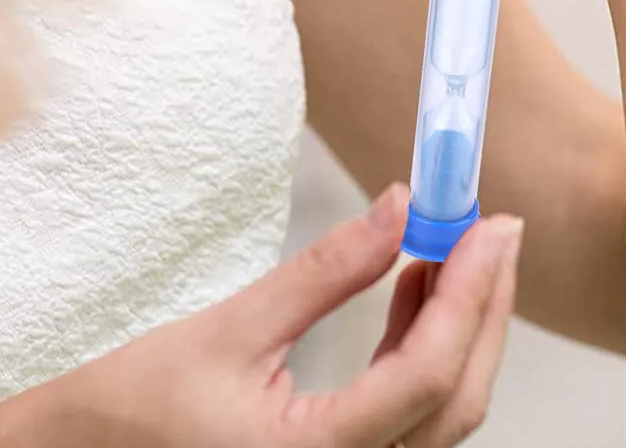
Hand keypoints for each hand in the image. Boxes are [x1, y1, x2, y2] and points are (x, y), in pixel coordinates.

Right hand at [0, 184, 519, 447]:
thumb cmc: (129, 411)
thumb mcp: (230, 328)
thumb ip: (326, 272)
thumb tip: (400, 204)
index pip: (426, 375)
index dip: (473, 294)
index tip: (495, 225)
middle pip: (454, 404)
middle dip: (484, 310)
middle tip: (495, 230)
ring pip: (440, 417)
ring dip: (458, 330)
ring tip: (451, 247)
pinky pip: (409, 422)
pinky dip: (425, 355)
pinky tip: (414, 292)